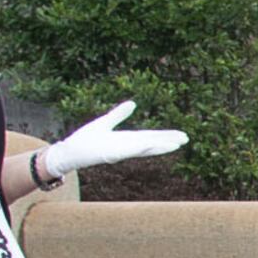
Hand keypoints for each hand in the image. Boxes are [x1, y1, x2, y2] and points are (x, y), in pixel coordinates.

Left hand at [33, 100, 185, 184]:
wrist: (70, 151)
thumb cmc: (86, 140)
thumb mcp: (105, 122)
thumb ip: (119, 113)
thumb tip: (133, 103)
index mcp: (126, 139)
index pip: (150, 136)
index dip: (166, 135)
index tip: (181, 136)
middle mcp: (126, 146)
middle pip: (151, 142)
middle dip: (168, 141)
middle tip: (186, 139)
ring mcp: (119, 150)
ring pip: (144, 148)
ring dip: (159, 146)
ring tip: (176, 145)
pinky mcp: (110, 153)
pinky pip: (128, 150)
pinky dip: (139, 148)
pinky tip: (150, 144)